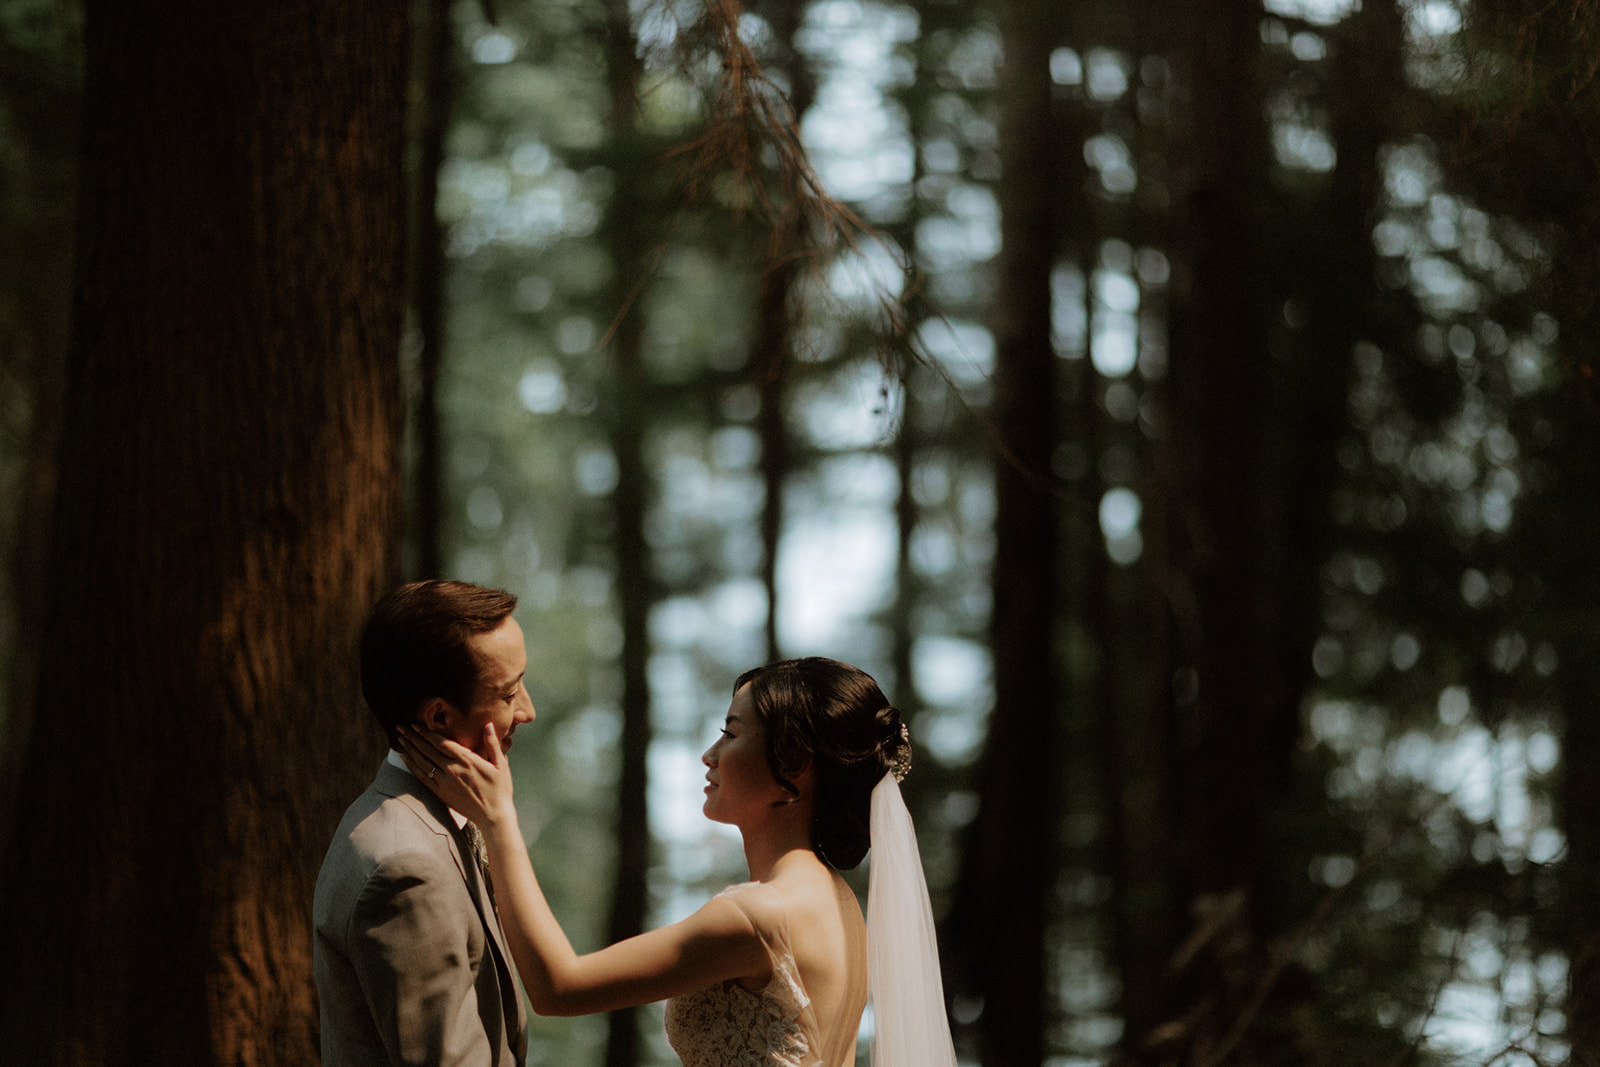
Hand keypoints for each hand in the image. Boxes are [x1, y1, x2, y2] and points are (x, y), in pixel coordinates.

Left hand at [397, 723, 516, 827]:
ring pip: (422, 762)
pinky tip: (406, 759)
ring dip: (410, 750)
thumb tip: (488, 724)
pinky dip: (413, 767)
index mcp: (467, 760)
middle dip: (413, 737)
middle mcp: (452, 769)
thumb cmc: (500, 789)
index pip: (441, 742)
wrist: (493, 816)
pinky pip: (422, 778)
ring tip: (400, 740)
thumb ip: (492, 743)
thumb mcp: (501, 764)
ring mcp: (444, 782)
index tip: (416, 724)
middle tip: (401, 727)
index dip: (427, 732)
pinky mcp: (441, 793)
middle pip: (427, 750)